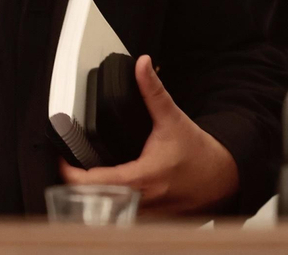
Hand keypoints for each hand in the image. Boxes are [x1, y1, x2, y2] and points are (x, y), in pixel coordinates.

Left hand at [57, 55, 238, 216]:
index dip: (71, 173)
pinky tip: (108, 193)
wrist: (223, 176)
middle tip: (72, 167)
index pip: (94, 183)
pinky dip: (111, 207)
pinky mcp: (151, 223)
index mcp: (143, 178)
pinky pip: (122, 220)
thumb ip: (153, 92)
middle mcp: (142, 202)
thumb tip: (142, 65)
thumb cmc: (198, 152)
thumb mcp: (173, 118)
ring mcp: (146, 217)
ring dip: (94, 200)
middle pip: (94, 202)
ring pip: (107, 215)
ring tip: (86, 180)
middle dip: (78, 187)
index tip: (64, 160)